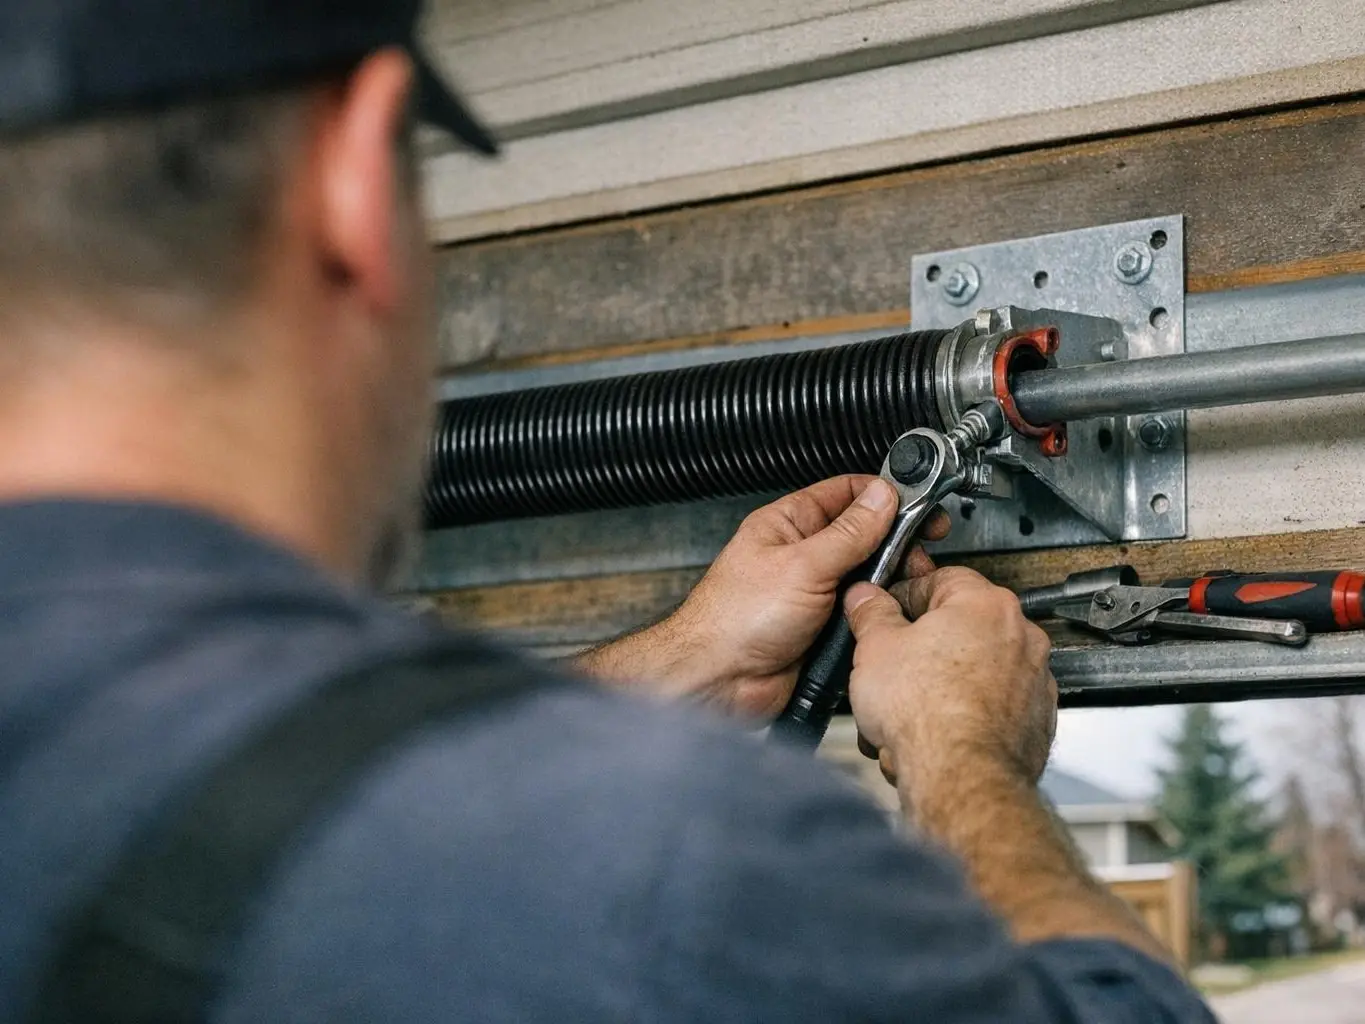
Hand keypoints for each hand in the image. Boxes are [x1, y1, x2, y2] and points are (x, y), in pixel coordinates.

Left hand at [665, 475, 947, 718]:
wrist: (718, 683)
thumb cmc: (734, 620)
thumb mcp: (802, 566)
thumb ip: (849, 533)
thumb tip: (882, 497)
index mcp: (788, 524)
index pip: (845, 492)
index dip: (883, 495)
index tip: (918, 505)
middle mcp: (801, 555)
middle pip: (862, 535)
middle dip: (893, 543)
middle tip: (919, 554)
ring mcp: (813, 592)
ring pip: (866, 577)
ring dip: (885, 583)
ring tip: (902, 587)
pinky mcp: (822, 628)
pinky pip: (859, 613)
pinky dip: (874, 615)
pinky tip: (883, 617)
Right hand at [844, 567, 1055, 810]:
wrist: (961, 777)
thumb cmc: (926, 714)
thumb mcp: (875, 648)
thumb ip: (871, 613)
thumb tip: (866, 598)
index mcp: (984, 604)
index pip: (941, 578)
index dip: (906, 596)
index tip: (888, 611)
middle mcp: (1020, 635)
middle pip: (963, 626)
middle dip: (926, 646)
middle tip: (895, 664)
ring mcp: (1034, 678)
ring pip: (979, 668)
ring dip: (946, 683)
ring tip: (911, 708)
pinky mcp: (1038, 719)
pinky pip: (996, 704)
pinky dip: (971, 713)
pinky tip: (940, 730)